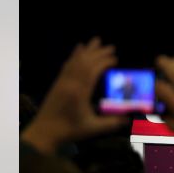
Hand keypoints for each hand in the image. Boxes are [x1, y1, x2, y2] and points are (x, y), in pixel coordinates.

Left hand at [22, 37, 126, 152]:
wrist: (44, 132)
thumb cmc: (69, 130)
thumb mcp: (93, 128)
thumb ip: (111, 122)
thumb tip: (129, 119)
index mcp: (80, 92)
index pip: (93, 71)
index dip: (104, 62)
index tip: (116, 60)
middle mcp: (70, 83)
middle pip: (85, 62)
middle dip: (98, 53)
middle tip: (111, 47)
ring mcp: (63, 81)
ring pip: (75, 61)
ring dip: (87, 50)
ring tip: (96, 40)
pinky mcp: (58, 83)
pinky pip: (67, 65)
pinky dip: (74, 55)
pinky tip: (78, 49)